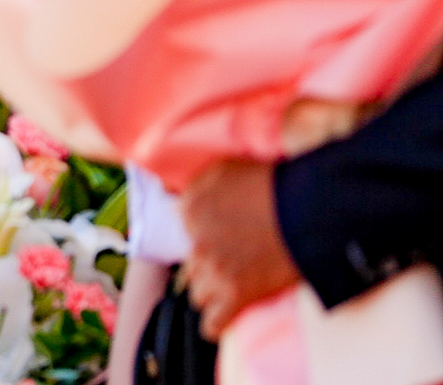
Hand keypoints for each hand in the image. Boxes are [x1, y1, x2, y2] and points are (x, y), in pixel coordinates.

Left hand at [178, 159, 302, 338]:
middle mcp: (197, 240)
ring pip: (199, 294)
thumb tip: (181, 203)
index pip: (185, 234)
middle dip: (210, 267)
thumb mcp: (227, 169)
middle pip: (192, 266)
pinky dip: (217, 324)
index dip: (206, 239)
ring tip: (238, 288)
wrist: (312, 209)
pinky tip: (225, 319)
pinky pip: (212, 323)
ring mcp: (215, 270)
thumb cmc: (276, 185)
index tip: (225, 241)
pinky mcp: (237, 294)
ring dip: (215, 293)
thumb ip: (200, 187)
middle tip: (237, 264)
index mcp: (191, 208)